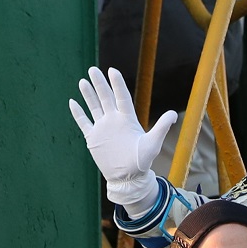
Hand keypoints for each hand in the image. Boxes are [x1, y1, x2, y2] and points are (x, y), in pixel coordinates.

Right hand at [68, 66, 177, 210]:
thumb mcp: (153, 144)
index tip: (113, 70)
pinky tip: (72, 102)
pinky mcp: (93, 138)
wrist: (129, 178)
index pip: (121, 97)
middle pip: (106, 97)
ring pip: (94, 107)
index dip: (117, 84)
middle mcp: (114, 120)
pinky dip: (78, 113)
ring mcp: (103, 128)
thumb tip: (173, 114)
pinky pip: (84, 123)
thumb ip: (161, 127)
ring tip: (83, 81)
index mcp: (128, 119)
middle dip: (99, 84)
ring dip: (88, 94)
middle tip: (93, 69)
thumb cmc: (142, 162)